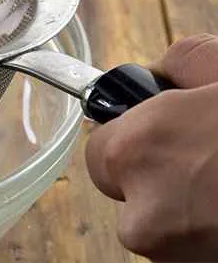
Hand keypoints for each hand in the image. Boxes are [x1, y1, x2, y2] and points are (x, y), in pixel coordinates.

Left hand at [86, 34, 217, 262]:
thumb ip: (182, 64)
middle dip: (163, 182)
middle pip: (132, 201)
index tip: (160, 137)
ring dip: (195, 213)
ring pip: (168, 233)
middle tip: (211, 161)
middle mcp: (145, 215)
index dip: (131, 142)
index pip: (101, 154)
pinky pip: (196, 252)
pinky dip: (214, 236)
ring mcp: (180, 259)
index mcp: (137, 152)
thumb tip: (159, 73)